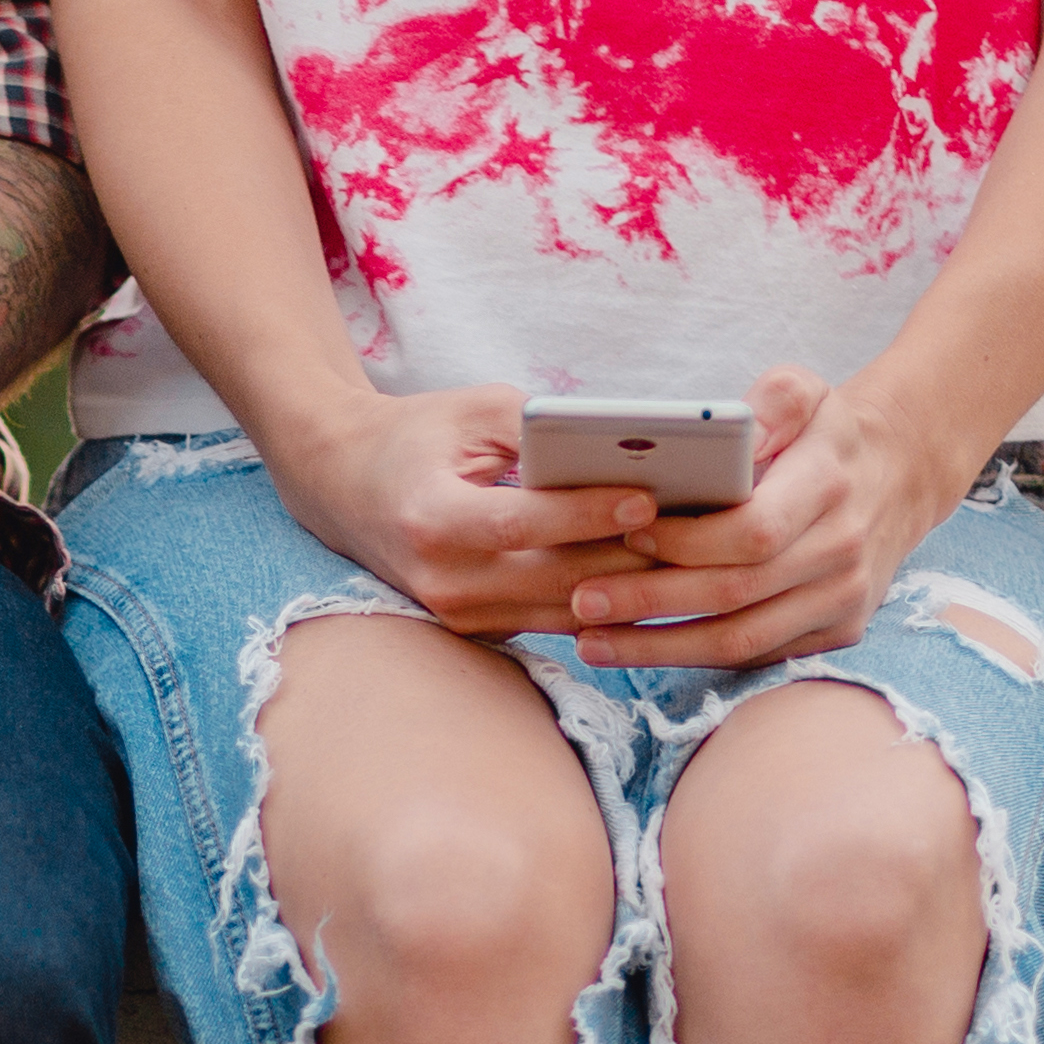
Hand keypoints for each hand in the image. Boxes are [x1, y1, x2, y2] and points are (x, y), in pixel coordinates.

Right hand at [264, 381, 657, 637]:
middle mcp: (442, 582)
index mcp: (432, 521)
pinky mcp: (479, 631)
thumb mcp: (473, 412)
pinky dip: (607, 600)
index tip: (651, 495)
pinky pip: (558, 620)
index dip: (589, 513)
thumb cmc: (416, 437)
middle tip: (700, 529)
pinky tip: (656, 573)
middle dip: (631, 556)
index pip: (522, 524)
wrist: (343, 487)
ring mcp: (459, 617)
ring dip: (631, 586)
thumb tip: (625, 446)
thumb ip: (541, 429)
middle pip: (556, 579)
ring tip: (693, 553)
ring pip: (567, 611)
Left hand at [572, 367, 991, 668]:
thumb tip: (731, 433)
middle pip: (734, 592)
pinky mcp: (837, 632)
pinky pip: (756, 656)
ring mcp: (843, 599)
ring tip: (590, 642)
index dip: (684, 542)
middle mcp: (842, 551)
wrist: (899, 476)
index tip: (625, 537)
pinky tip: (638, 651)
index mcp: (830, 487)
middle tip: (581, 600)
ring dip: (659, 648)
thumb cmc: (827, 433)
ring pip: (741, 639)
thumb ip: (773, 402)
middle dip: (650, 601)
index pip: (751, 531)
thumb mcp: (807, 392)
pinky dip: (692, 659)